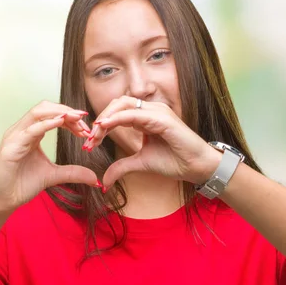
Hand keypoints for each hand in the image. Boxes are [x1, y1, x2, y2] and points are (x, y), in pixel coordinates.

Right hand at [0, 101, 98, 214]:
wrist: (2, 201)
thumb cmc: (22, 185)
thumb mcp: (54, 176)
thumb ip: (73, 173)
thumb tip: (95, 178)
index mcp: (31, 133)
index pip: (52, 115)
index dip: (70, 117)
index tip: (86, 127)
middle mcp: (22, 130)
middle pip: (45, 108)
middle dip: (67, 111)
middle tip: (84, 121)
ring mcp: (15, 136)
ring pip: (37, 113)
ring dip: (60, 114)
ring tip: (77, 120)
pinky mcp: (10, 147)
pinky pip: (30, 130)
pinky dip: (46, 124)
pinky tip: (60, 123)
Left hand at [82, 96, 220, 188]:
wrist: (196, 167)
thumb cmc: (175, 162)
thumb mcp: (140, 163)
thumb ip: (122, 167)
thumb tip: (104, 181)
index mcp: (146, 117)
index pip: (118, 112)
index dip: (102, 124)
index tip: (89, 142)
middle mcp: (152, 109)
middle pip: (118, 103)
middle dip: (101, 118)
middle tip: (89, 138)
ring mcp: (157, 111)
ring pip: (123, 104)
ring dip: (106, 118)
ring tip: (94, 135)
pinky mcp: (162, 118)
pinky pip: (134, 114)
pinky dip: (117, 119)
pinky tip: (105, 128)